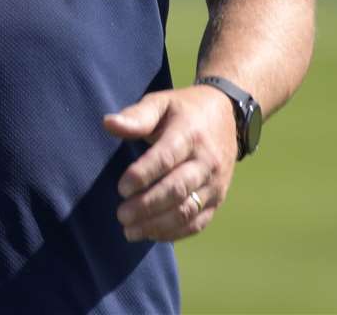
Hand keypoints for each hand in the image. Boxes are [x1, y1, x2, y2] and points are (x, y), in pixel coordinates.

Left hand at [103, 84, 237, 242]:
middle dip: (147, 206)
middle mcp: (207, 161)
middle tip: (121, 215)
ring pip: (188, 210)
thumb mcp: (161, 103)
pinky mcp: (218, 199)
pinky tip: (150, 234)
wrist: (226, 116)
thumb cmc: (183, 111)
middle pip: (177, 189)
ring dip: (157, 225)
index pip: (167, 158)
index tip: (121, 188)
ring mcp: (215, 183)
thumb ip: (137, 116)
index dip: (143, 175)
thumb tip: (109, 124)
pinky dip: (174, 233)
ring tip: (129, 231)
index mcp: (190, 133)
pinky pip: (198, 222)